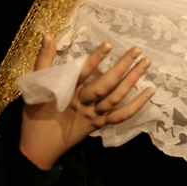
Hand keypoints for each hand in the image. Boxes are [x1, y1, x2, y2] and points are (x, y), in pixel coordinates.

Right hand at [20, 34, 154, 169]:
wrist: (38, 149)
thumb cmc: (35, 116)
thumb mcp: (36, 87)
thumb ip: (43, 61)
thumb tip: (48, 36)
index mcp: (66, 93)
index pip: (83, 72)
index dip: (96, 58)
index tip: (109, 44)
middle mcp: (83, 104)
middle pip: (105, 84)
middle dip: (123, 66)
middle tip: (138, 49)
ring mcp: (93, 116)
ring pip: (116, 98)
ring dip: (133, 80)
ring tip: (146, 63)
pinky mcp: (100, 125)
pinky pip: (121, 116)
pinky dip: (137, 104)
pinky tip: (150, 91)